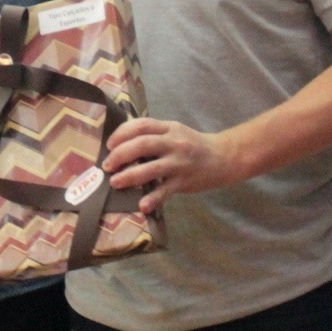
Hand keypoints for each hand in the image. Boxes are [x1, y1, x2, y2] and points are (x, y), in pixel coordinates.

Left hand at [102, 118, 242, 213]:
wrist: (224, 158)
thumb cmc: (194, 145)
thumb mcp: (175, 132)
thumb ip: (154, 135)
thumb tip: (122, 144)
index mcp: (169, 128)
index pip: (141, 125)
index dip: (121, 133)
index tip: (109, 144)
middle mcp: (174, 143)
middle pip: (142, 144)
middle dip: (120, 155)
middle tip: (107, 165)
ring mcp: (179, 162)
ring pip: (151, 168)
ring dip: (129, 175)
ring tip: (115, 182)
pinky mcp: (184, 181)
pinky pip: (165, 191)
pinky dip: (152, 198)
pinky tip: (142, 205)